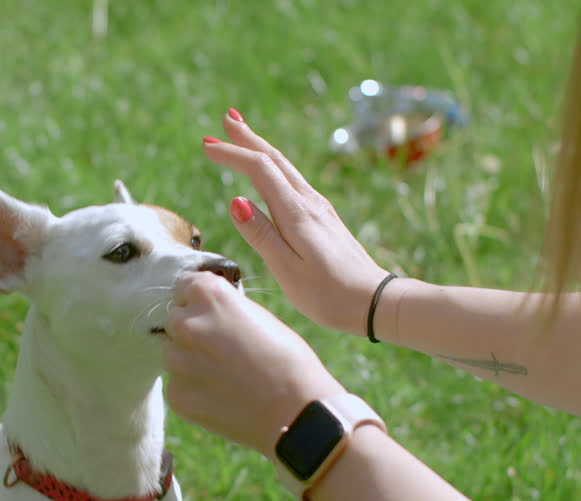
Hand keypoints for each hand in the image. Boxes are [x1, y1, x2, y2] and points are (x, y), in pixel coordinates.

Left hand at [162, 271, 344, 456]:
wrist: (295, 411)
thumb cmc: (287, 360)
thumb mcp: (258, 316)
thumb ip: (225, 310)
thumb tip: (209, 313)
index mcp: (209, 295)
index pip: (183, 286)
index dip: (197, 301)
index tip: (209, 313)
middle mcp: (186, 324)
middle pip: (174, 320)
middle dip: (192, 331)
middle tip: (220, 349)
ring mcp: (178, 362)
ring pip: (172, 353)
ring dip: (189, 360)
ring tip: (224, 374)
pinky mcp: (177, 395)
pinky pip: (177, 385)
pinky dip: (193, 389)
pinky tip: (221, 396)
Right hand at [203, 109, 390, 335]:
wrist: (374, 301)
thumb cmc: (328, 294)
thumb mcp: (287, 271)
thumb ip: (261, 235)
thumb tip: (235, 201)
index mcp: (296, 213)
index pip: (259, 170)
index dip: (232, 154)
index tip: (206, 144)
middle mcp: (309, 203)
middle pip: (275, 159)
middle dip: (248, 138)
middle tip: (226, 118)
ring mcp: (319, 208)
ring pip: (286, 168)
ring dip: (262, 148)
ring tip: (243, 134)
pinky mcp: (324, 218)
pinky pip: (294, 181)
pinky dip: (275, 167)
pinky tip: (271, 172)